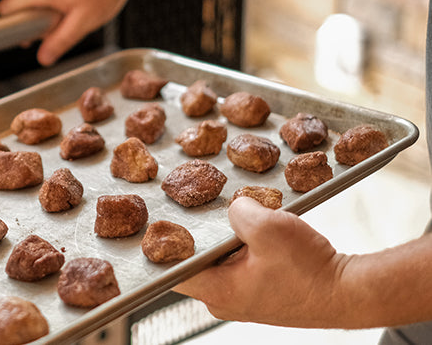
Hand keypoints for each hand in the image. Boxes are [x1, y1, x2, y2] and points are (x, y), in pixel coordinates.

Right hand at [0, 0, 137, 65]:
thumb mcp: (83, 22)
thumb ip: (59, 42)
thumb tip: (43, 58)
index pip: (6, 9)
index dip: (15, 26)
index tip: (33, 34)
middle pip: (21, 4)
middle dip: (37, 18)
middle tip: (63, 21)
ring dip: (48, 7)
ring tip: (73, 7)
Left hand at [173, 197, 351, 327]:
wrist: (349, 292)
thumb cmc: (309, 269)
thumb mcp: (268, 227)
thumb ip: (238, 211)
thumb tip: (232, 208)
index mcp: (217, 291)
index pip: (170, 271)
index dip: (163, 245)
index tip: (160, 224)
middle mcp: (223, 301)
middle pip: (196, 262)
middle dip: (203, 236)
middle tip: (208, 211)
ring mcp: (242, 301)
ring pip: (220, 263)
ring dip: (229, 241)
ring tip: (245, 222)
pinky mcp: (259, 295)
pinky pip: (240, 267)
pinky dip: (246, 249)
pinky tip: (262, 234)